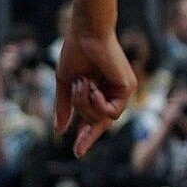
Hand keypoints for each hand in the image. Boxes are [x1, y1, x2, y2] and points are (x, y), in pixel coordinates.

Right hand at [55, 29, 134, 157]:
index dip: (87, 136)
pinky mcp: (128, 87)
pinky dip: (97, 104)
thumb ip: (65, 107)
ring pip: (102, 118)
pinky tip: (92, 88)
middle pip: (99, 123)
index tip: (77, 152)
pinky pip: (110, 111)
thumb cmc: (75, 54)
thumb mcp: (66, 84)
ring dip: (85, 106)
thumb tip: (59, 130)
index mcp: (99, 92)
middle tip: (77, 150)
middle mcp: (113, 93)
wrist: (85, 34)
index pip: (96, 120)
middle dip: (87, 134)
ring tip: (81, 84)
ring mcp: (122, 91)